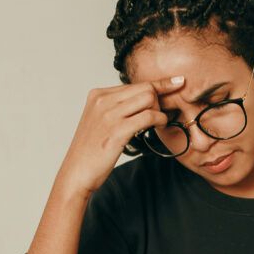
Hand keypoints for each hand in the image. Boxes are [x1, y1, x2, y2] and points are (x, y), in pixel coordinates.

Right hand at [55, 76, 184, 196]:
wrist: (76, 172)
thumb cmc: (91, 150)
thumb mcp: (99, 121)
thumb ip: (116, 107)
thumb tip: (143, 99)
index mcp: (98, 95)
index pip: (135, 83)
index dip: (158, 85)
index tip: (177, 81)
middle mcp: (102, 100)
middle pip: (145, 87)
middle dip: (160, 99)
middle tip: (161, 115)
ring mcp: (109, 114)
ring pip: (149, 98)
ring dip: (160, 109)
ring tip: (160, 121)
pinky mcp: (118, 130)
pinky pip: (149, 116)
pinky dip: (160, 119)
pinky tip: (161, 125)